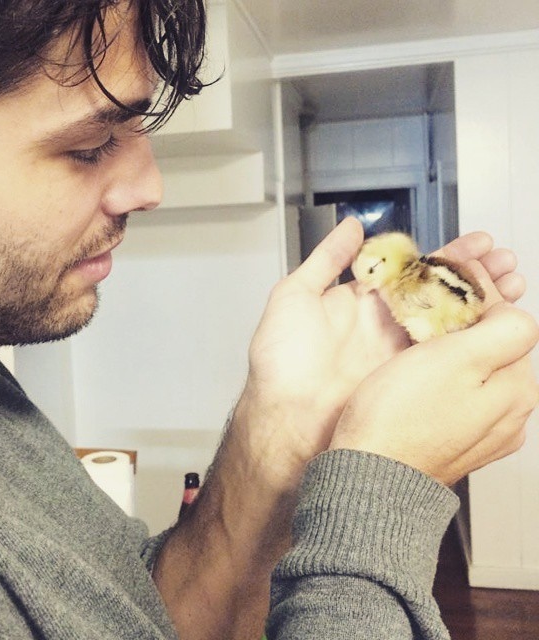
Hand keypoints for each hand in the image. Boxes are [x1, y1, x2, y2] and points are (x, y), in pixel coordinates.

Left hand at [236, 218, 527, 480]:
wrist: (286, 417)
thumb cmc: (279, 362)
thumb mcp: (293, 296)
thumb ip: (326, 259)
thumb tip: (350, 228)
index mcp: (361, 301)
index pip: (413, 269)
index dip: (447, 255)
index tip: (479, 243)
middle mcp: (385, 325)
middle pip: (439, 292)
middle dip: (476, 275)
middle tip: (506, 261)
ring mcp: (399, 353)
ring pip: (450, 321)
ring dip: (483, 303)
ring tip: (512, 283)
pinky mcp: (407, 378)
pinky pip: (445, 354)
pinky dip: (472, 339)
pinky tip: (496, 323)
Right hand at [329, 261, 538, 484]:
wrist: (367, 474)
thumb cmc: (399, 417)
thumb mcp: (456, 358)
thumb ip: (503, 329)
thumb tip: (514, 311)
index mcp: (517, 390)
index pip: (508, 321)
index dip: (477, 293)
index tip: (451, 276)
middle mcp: (509, 416)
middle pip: (492, 347)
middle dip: (465, 319)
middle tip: (431, 301)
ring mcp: (482, 433)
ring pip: (473, 371)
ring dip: (451, 346)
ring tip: (418, 332)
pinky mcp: (453, 442)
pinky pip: (454, 396)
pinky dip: (439, 377)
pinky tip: (415, 373)